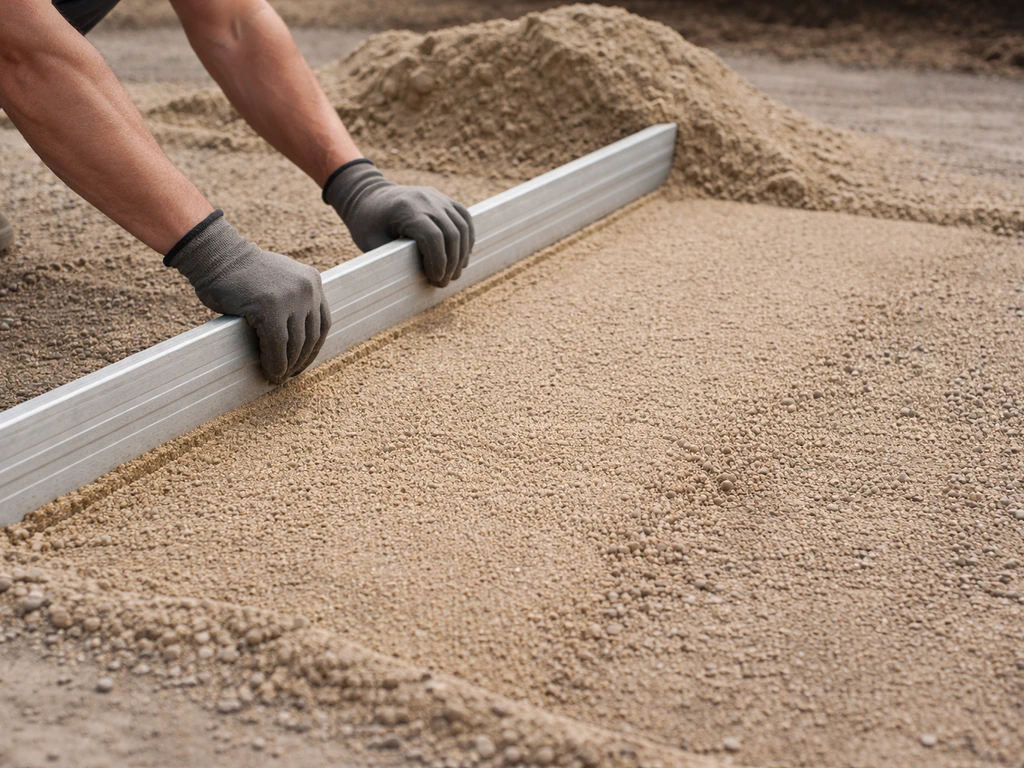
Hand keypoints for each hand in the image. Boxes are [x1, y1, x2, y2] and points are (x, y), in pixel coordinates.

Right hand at [167, 213, 330, 383]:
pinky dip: (274, 363)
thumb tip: (299, 341)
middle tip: (289, 375)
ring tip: (278, 377)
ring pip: (295, 344)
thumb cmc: (241, 273)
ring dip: (287, 366)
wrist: (216, 255)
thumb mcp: (280, 281)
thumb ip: (294, 301)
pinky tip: (269, 372)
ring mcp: (290, 298)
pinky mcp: (270, 309)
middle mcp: (307, 289)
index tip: (303, 361)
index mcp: (312, 281)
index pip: (322, 323)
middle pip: (311, 336)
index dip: (314, 347)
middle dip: (301, 360)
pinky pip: (277, 345)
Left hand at [323, 160, 474, 286]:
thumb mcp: (370, 242)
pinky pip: (465, 218)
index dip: (438, 262)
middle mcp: (426, 200)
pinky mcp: (444, 200)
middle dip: (452, 263)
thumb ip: (389, 260)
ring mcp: (438, 198)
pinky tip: (462, 256)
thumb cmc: (367, 221)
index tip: (435, 279)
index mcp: (406, 210)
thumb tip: (407, 284)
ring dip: (462, 254)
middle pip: (452, 234)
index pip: (433, 238)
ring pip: (463, 227)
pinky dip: (467, 239)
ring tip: (453, 273)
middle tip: (443, 282)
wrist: (369, 194)